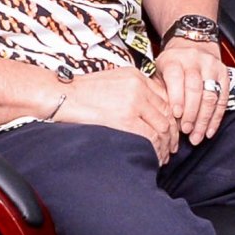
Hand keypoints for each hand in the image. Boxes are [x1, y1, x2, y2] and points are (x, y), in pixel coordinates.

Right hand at [55, 64, 179, 161]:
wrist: (62, 95)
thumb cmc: (82, 92)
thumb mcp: (112, 81)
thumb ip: (132, 90)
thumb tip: (147, 112)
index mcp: (136, 76)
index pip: (165, 98)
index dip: (171, 118)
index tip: (170, 131)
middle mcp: (139, 87)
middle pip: (167, 113)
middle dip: (172, 133)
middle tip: (171, 147)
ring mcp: (134, 102)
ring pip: (163, 127)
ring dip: (166, 144)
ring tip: (163, 156)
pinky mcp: (126, 119)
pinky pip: (151, 137)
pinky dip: (156, 150)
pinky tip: (154, 158)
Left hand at [152, 37, 230, 147]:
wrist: (192, 43)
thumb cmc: (172, 64)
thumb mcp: (159, 71)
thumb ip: (160, 91)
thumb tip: (160, 117)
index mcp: (174, 59)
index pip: (177, 78)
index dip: (177, 97)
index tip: (176, 115)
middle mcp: (194, 60)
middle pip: (196, 89)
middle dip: (191, 113)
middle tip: (186, 131)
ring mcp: (212, 67)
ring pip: (211, 96)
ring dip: (204, 119)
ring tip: (197, 136)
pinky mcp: (224, 74)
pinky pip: (223, 99)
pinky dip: (216, 118)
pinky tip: (209, 130)